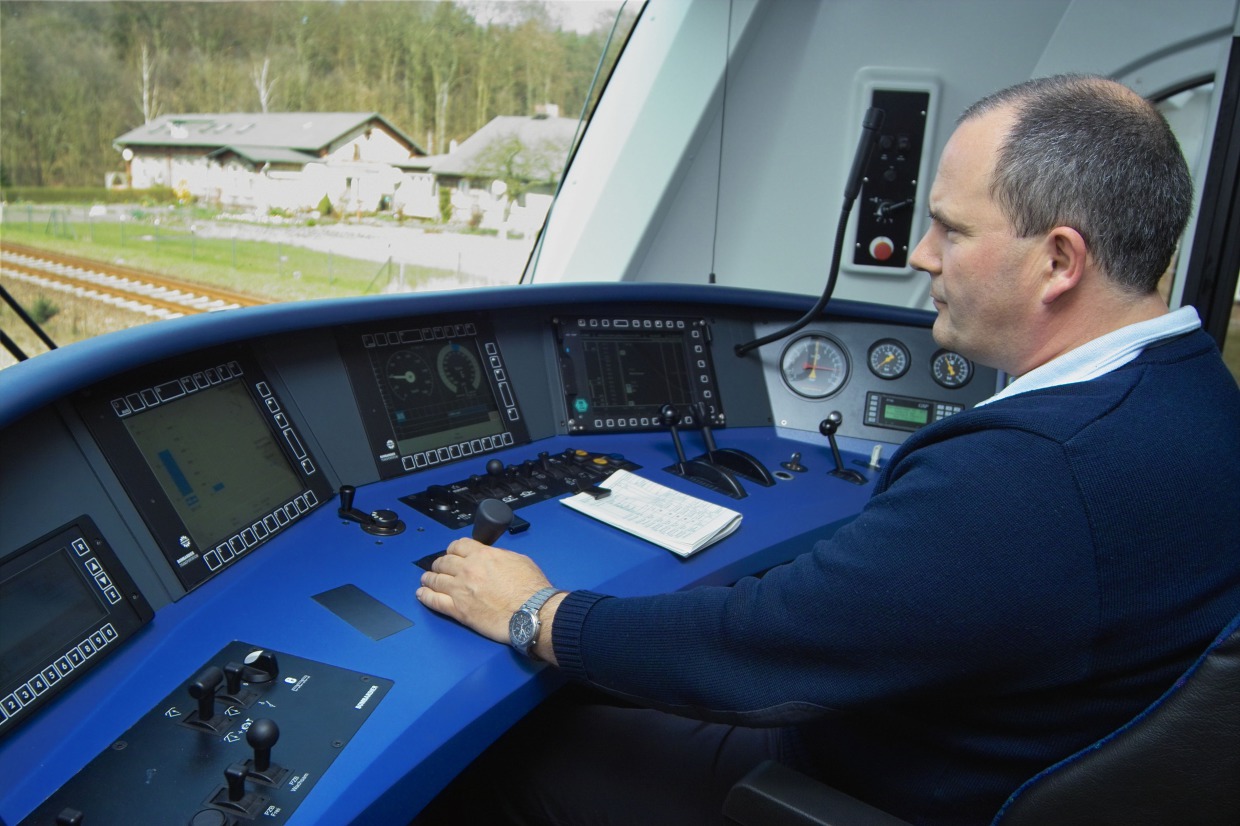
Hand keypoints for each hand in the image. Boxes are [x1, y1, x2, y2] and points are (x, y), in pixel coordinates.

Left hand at [416, 537, 552, 644]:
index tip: (452, 553)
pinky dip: (426, 597)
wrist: (532, 612)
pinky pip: (435, 601)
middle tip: (439, 567)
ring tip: (426, 580)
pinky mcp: (458, 610)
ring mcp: (460, 590)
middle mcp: (468, 570)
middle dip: (440, 564)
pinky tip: (422, 595)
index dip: (453, 549)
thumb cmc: (531, 589)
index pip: (458, 545)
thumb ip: (500, 556)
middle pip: (443, 562)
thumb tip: (493, 557)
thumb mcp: (519, 560)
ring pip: (435, 580)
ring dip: (429, 578)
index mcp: (482, 555)